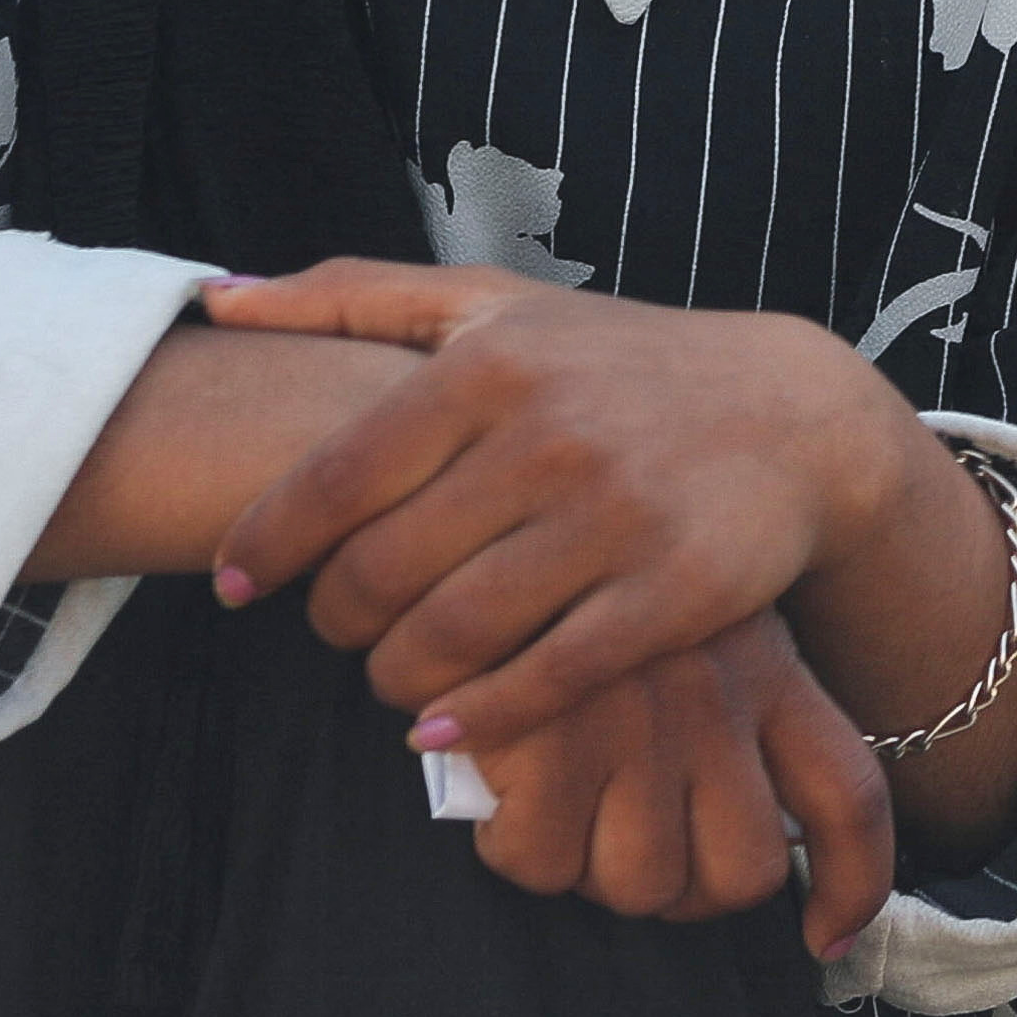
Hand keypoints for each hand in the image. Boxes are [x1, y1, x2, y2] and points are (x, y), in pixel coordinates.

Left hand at [202, 262, 924, 750]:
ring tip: (393, 673)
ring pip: (450, 638)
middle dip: (334, 622)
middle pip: (379, 574)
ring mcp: (616, 518)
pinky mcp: (673, 593)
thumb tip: (216, 301)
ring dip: (395, 679)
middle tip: (340, 629)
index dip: (266, 548)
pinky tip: (449, 724)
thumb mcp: (497, 305)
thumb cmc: (621, 361)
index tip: (238, 585)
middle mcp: (550, 436)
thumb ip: (353, 293)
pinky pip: (543, 682)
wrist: (799, 414)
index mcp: (493, 363)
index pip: (333, 480)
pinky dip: (477, 718)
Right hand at [458, 613, 896, 961]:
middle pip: (743, 875)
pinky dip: (518, 847)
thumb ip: (732, 721)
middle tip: (625, 845)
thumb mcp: (697, 622)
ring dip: (594, 872)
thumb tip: (749, 851)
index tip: (826, 937)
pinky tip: (506, 792)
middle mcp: (722, 699)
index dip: (851, 884)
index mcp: (770, 672)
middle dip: (683, 890)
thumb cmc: (593, 577)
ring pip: (642, 884)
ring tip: (561, 809)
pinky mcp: (550, 732)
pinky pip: (541, 863)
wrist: (501, 491)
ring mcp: (641, 719)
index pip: (848, 795)